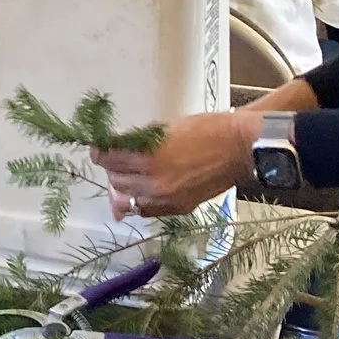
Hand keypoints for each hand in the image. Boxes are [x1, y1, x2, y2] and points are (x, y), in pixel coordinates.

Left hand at [95, 110, 261, 217]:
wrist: (240, 149)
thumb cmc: (205, 130)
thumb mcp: (164, 127)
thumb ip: (136, 141)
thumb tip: (116, 149)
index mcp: (148, 158)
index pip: (108, 159)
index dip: (100, 152)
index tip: (99, 148)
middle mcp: (153, 183)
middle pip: (115, 181)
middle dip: (112, 169)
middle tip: (115, 160)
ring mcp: (165, 200)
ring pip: (128, 199)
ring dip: (124, 187)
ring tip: (130, 175)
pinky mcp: (178, 209)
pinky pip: (146, 210)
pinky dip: (140, 200)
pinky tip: (142, 190)